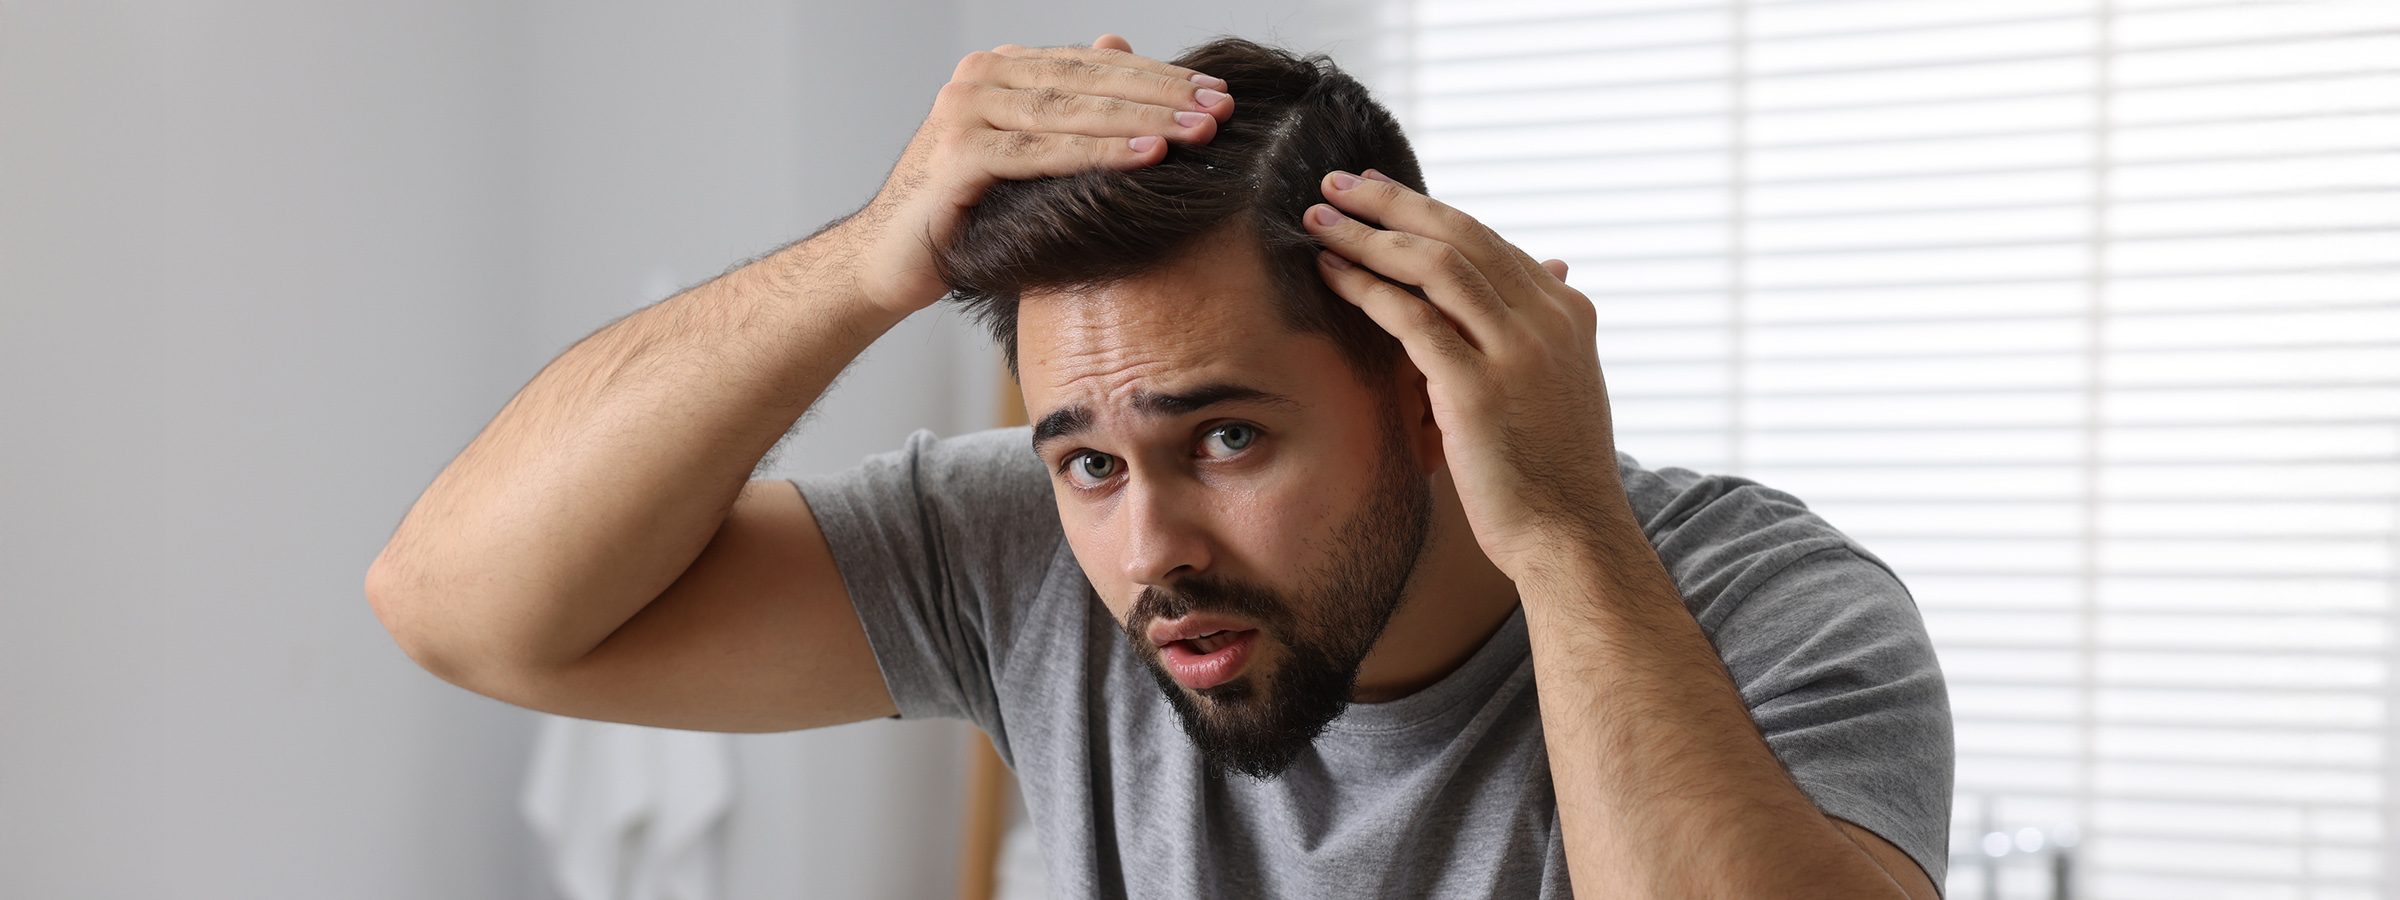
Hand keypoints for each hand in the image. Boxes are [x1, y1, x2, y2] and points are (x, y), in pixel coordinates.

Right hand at [835, 34, 1233, 314]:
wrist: (886, 262)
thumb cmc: (964, 213)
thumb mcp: (1025, 155)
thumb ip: (1067, 103)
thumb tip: (1119, 45)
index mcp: (1000, 70)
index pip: (1094, 65)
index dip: (1159, 76)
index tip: (1217, 92)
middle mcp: (979, 79)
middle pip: (1088, 81)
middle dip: (1161, 94)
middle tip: (1220, 109)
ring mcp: (964, 112)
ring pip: (1070, 111)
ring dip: (1142, 118)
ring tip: (1199, 130)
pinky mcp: (957, 156)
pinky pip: (1041, 151)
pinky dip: (1097, 153)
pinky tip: (1148, 154)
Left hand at [1304, 170, 1624, 578]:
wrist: (1574, 536)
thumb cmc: (1557, 472)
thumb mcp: (1563, 386)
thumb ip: (1543, 331)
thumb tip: (1550, 272)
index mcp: (1568, 312)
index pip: (1487, 240)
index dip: (1427, 211)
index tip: (1379, 194)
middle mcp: (1547, 319)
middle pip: (1458, 234)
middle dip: (1391, 201)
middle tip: (1337, 181)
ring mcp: (1515, 351)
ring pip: (1433, 264)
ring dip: (1368, 233)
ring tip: (1318, 216)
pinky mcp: (1476, 387)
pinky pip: (1410, 317)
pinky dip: (1366, 287)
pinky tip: (1330, 272)